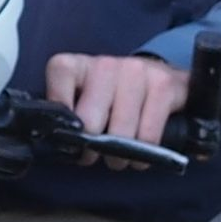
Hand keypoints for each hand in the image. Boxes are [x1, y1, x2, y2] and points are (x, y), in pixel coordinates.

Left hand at [44, 52, 190, 166]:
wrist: (157, 79)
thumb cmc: (111, 98)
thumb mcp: (83, 101)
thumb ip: (66, 117)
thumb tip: (57, 145)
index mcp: (79, 65)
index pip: (60, 73)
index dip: (60, 110)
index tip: (67, 133)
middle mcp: (106, 64)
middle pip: (89, 120)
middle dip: (91, 147)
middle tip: (94, 155)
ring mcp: (136, 72)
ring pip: (121, 132)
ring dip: (119, 156)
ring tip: (118, 157)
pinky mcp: (163, 85)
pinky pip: (148, 135)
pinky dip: (143, 155)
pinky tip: (139, 155)